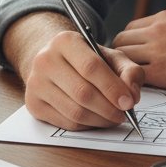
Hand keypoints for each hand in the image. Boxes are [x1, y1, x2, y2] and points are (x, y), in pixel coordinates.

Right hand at [21, 26, 144, 130]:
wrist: (53, 62)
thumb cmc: (86, 60)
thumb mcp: (110, 56)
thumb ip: (128, 71)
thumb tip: (132, 95)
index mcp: (65, 41)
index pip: (91, 67)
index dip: (112, 87)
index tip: (129, 102)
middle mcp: (45, 59)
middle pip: (83, 92)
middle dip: (109, 108)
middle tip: (124, 114)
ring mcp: (35, 82)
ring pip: (75, 112)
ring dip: (100, 120)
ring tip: (113, 117)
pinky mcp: (33, 103)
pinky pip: (66, 123)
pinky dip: (87, 125)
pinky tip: (96, 118)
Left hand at [113, 10, 165, 92]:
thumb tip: (151, 41)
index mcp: (162, 18)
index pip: (130, 28)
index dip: (128, 43)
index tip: (131, 54)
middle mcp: (156, 31)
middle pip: (120, 40)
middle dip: (119, 55)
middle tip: (123, 69)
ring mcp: (157, 51)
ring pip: (122, 57)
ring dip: (123, 69)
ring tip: (128, 79)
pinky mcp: (161, 72)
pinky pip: (134, 75)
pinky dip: (132, 81)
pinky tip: (138, 87)